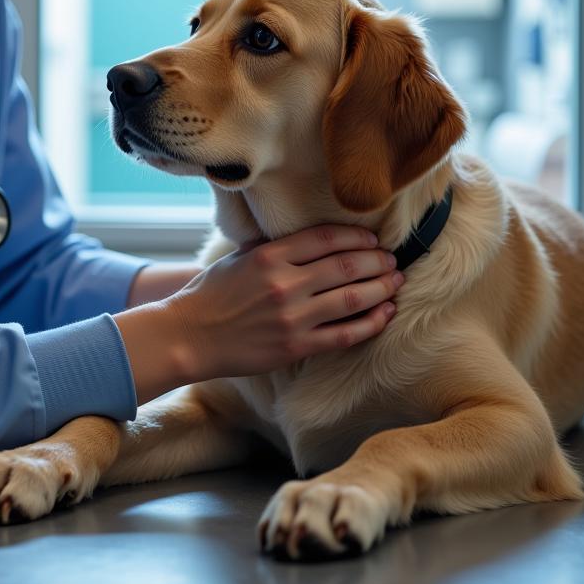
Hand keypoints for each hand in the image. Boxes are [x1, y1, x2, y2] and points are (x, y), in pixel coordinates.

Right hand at [166, 225, 402, 381]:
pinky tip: (385, 314)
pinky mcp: (295, 346)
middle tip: (392, 260)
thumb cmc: (211, 294)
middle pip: (346, 265)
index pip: (326, 237)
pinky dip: (371, 322)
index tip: (372, 240)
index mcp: (270, 255)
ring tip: (395, 281)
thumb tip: (308, 238)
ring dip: (381, 288)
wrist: (188, 336)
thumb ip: (273, 246)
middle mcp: (284, 283)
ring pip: (352, 298)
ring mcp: (292, 317)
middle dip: (377, 261)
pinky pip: (344, 334)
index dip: (357, 237)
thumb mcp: (238, 257)